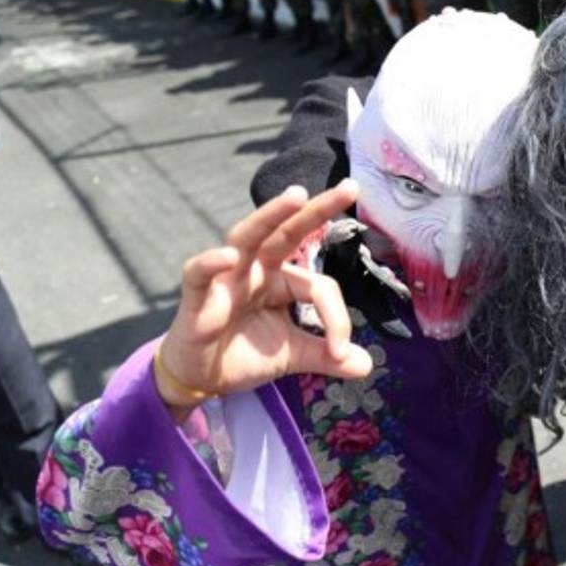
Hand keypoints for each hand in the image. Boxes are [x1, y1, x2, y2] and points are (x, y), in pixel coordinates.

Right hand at [157, 181, 372, 419]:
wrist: (201, 379)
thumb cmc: (244, 354)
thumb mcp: (291, 355)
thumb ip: (325, 356)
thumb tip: (368, 365)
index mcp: (281, 280)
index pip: (318, 286)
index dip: (336, 318)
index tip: (342, 352)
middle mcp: (257, 270)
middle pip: (287, 233)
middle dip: (318, 210)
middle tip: (351, 187)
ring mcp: (227, 279)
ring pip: (247, 237)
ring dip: (271, 215)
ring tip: (297, 195)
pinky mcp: (197, 297)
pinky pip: (199, 273)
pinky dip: (210, 263)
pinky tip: (228, 256)